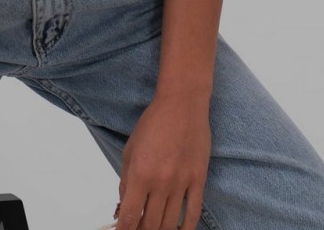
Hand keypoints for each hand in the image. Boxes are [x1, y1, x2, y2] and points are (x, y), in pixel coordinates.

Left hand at [115, 94, 210, 229]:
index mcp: (140, 174)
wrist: (182, 105)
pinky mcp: (198, 180)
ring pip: (170, 223)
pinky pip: (193, 213)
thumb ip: (126, 180)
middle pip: (150, 224)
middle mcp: (160, 182)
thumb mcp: (130, 149)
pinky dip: (185, 228)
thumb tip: (124, 204)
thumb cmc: (153, 123)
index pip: (129, 216)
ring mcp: (181, 183)